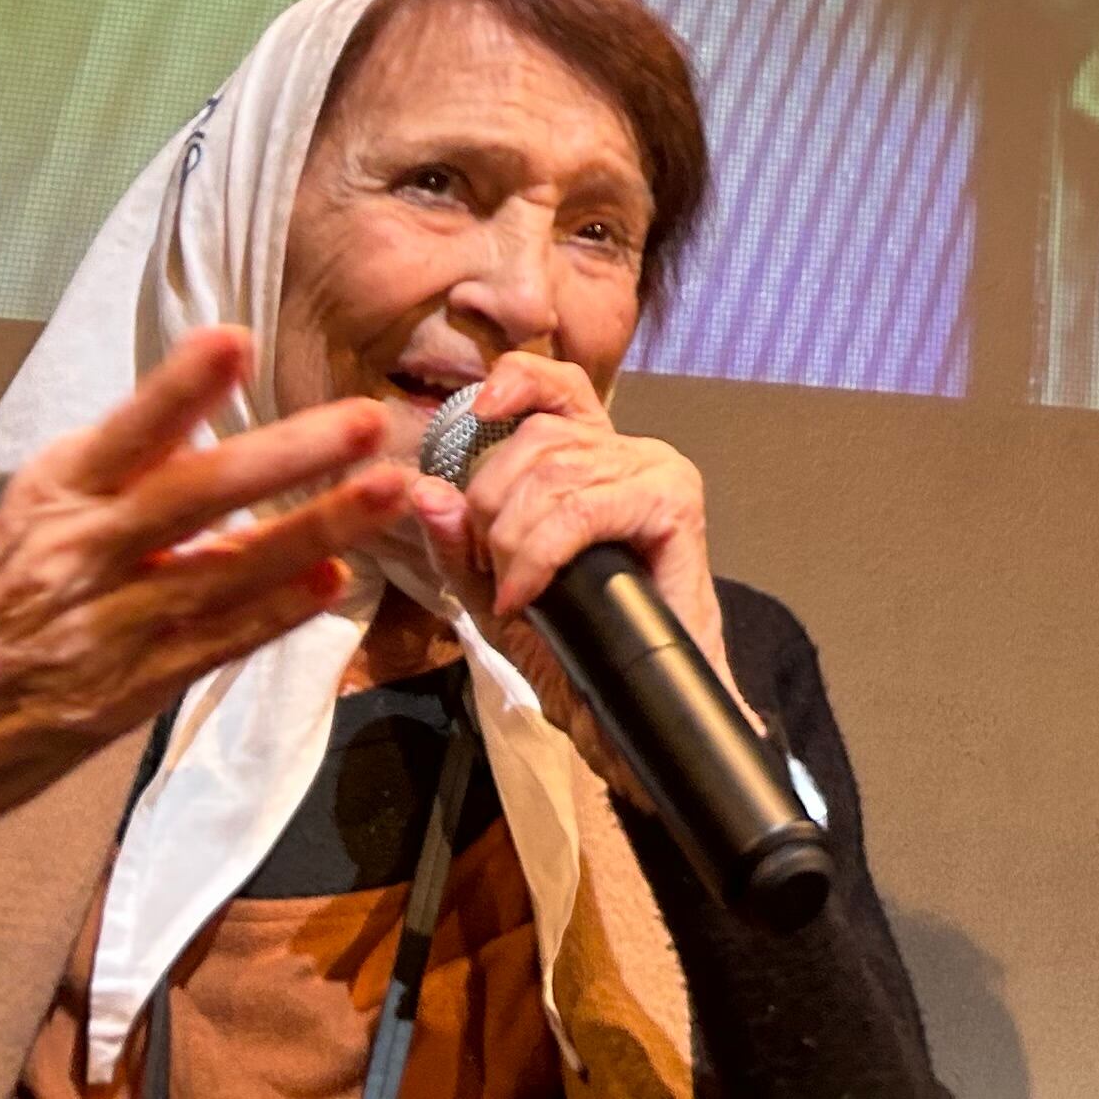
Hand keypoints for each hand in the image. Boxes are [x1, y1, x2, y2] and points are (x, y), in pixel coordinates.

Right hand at [0, 327, 408, 929]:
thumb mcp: (16, 532)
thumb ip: (107, 491)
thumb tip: (201, 438)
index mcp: (46, 502)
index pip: (122, 433)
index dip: (177, 390)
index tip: (233, 342)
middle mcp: (76, 557)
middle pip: (194, 495)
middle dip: (286, 455)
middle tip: (360, 419)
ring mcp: (104, 629)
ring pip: (226, 570)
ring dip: (315, 529)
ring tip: (388, 489)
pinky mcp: (123, 695)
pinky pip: (216, 645)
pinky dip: (275, 614)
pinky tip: (333, 582)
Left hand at [405, 351, 734, 800]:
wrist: (634, 717)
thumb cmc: (578, 653)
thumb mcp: (496, 595)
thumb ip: (459, 547)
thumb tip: (425, 491)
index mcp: (592, 458)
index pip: (555, 388)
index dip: (518, 382)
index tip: (478, 409)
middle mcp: (629, 453)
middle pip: (535, 439)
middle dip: (490, 507)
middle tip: (492, 574)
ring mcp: (656, 473)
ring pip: (553, 472)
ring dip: (513, 540)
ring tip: (515, 594)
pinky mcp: (672, 505)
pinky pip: (582, 508)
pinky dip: (542, 552)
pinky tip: (528, 592)